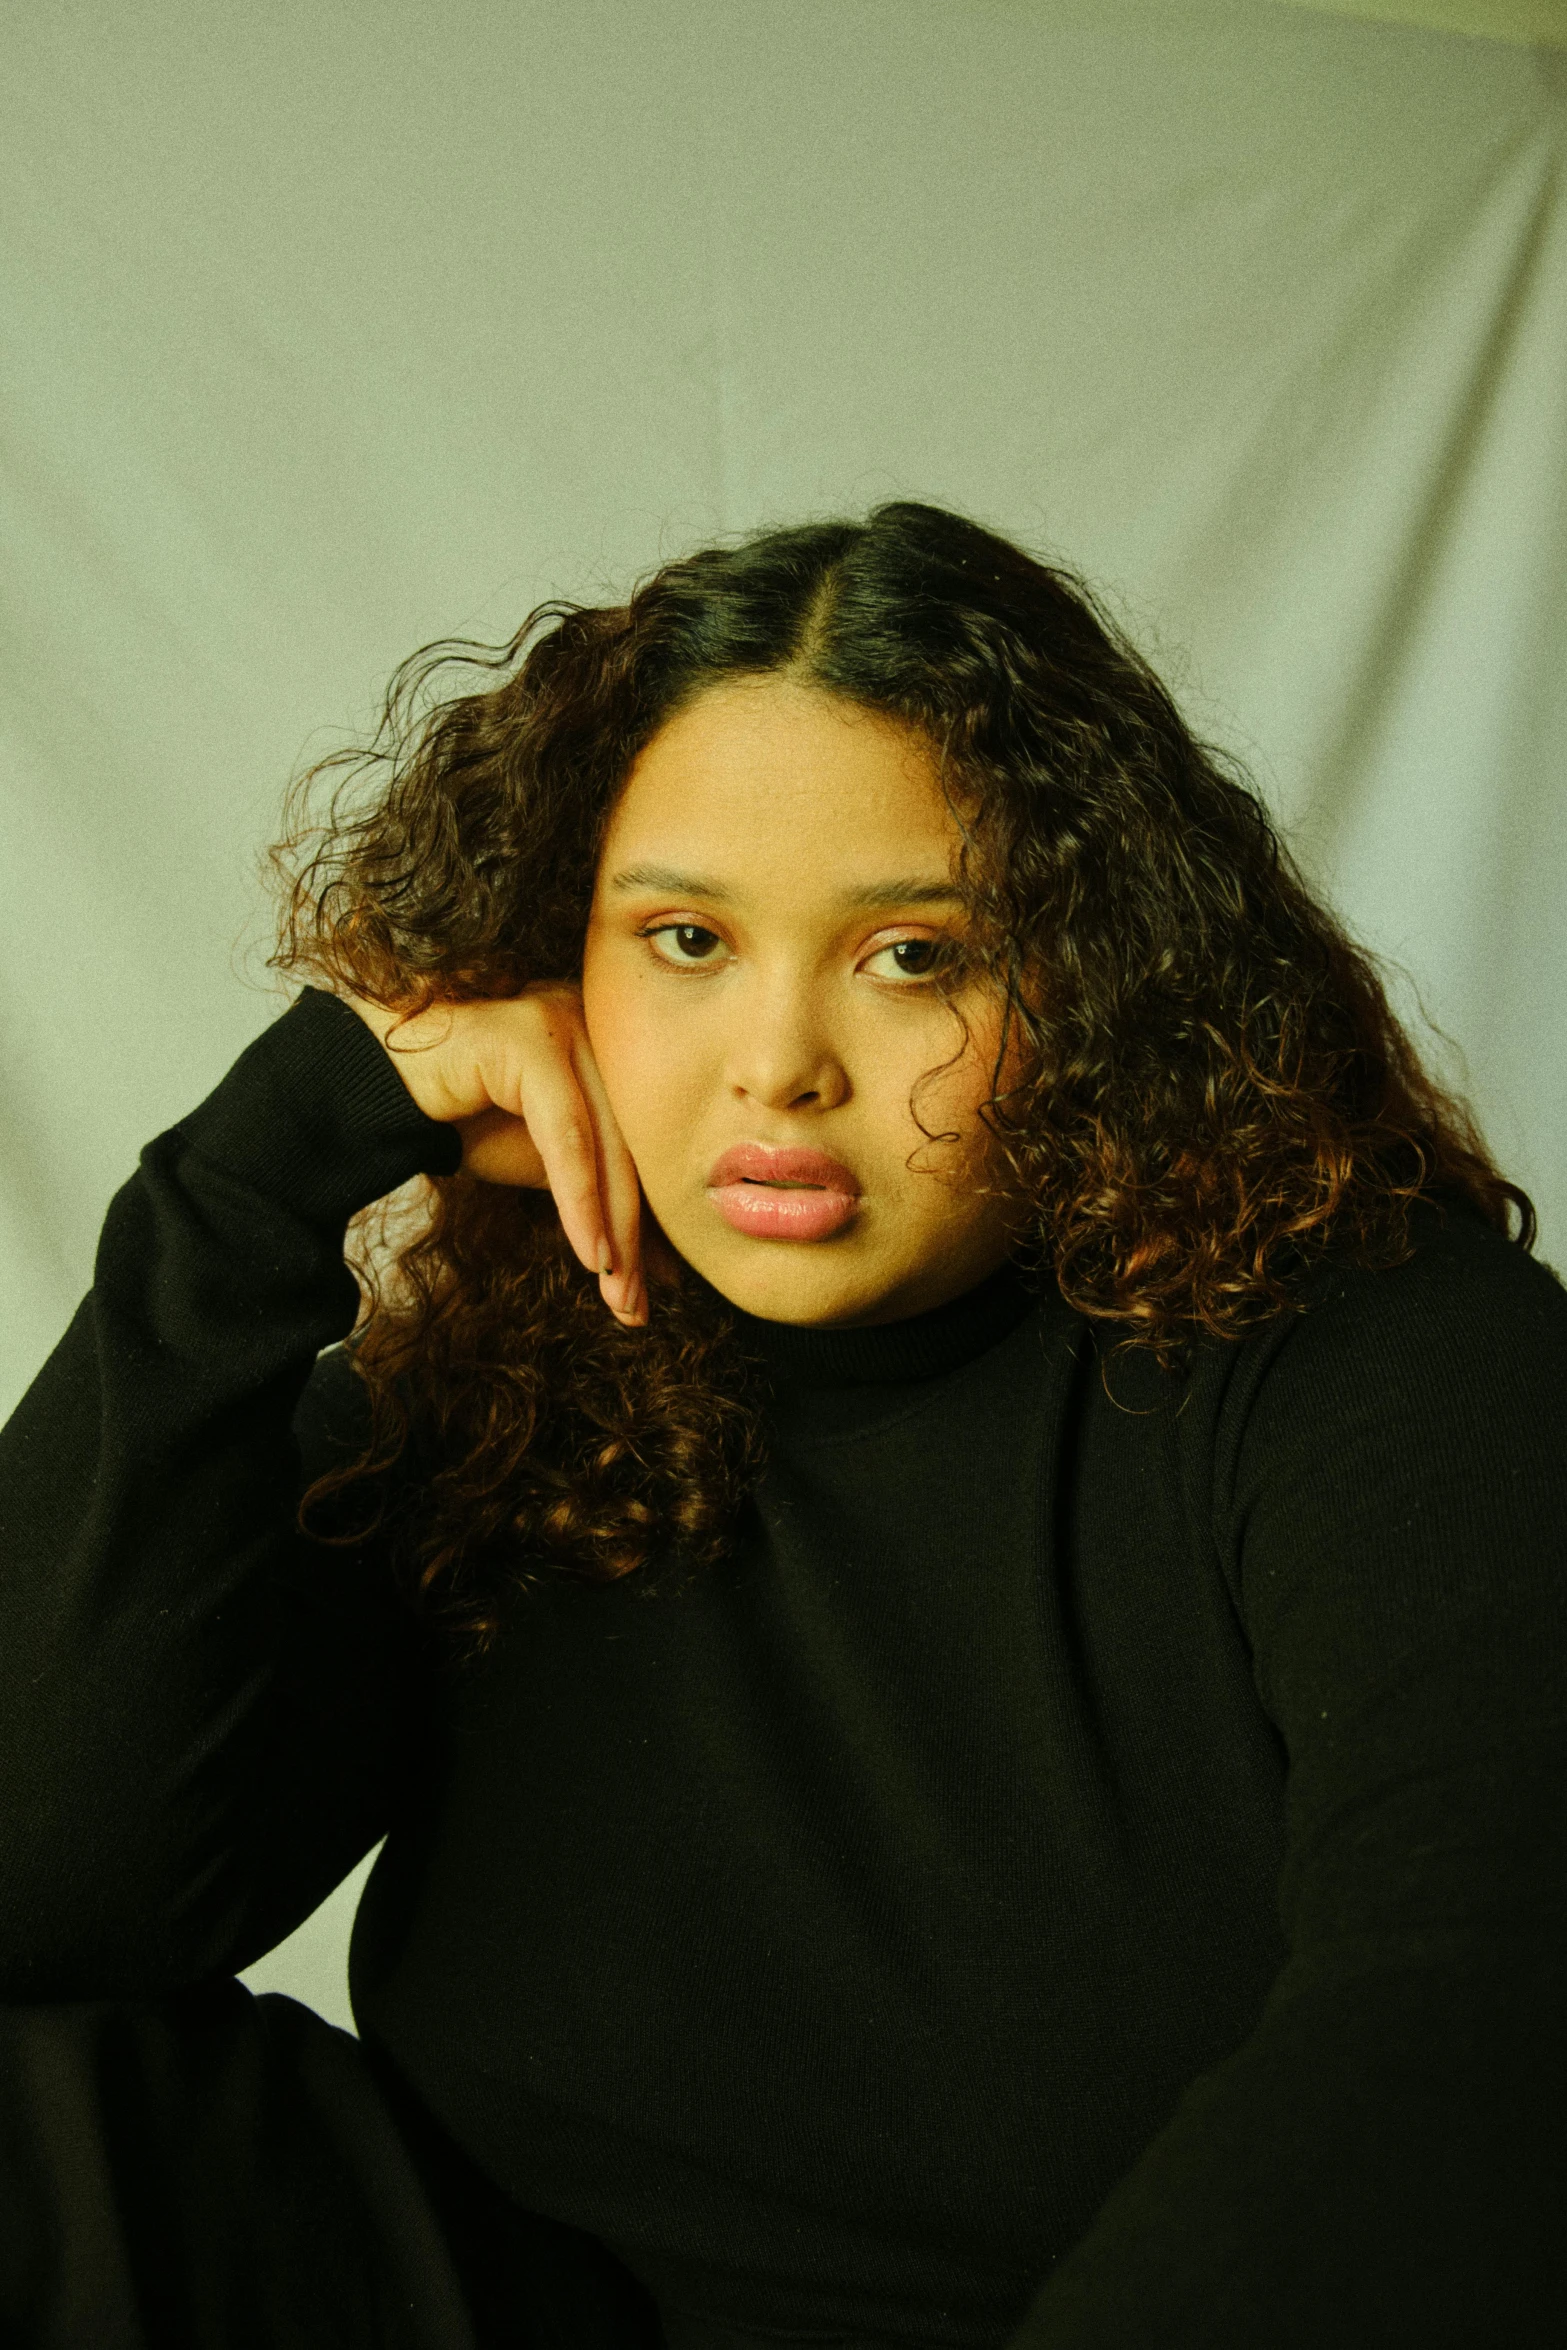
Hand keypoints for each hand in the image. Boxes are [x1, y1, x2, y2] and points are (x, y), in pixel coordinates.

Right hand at [338, 979, 653, 1324]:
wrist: (365, 1091)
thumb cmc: (457, 1120)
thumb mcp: (541, 1168)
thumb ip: (598, 1199)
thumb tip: (656, 1268)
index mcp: (606, 1048)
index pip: (639, 1145)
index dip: (648, 1224)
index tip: (648, 1294)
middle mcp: (594, 1026)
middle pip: (629, 1146)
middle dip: (634, 1236)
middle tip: (634, 1308)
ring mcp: (565, 1023)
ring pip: (606, 1144)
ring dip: (614, 1229)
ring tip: (616, 1293)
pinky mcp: (532, 1038)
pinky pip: (567, 1135)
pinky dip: (580, 1201)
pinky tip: (590, 1254)